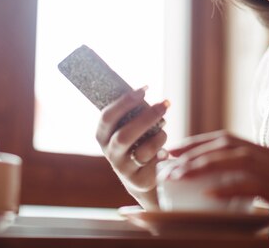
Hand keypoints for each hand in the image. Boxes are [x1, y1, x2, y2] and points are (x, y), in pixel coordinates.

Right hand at [96, 86, 169, 209]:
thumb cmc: (135, 143)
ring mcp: (123, 168)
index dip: (125, 102)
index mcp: (103, 135)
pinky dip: (162, 153)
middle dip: (147, 118)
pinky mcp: (138, 180)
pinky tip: (165, 152)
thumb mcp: (127, 128)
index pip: (108, 117)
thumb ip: (131, 114)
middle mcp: (110, 152)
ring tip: (164, 130)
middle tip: (164, 104)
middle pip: (125, 135)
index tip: (144, 89)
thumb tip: (144, 90)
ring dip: (158, 137)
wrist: (138, 177)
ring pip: (142, 152)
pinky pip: (154, 164)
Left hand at [168, 131, 268, 234]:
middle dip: (192, 151)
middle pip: (225, 145)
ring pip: (233, 161)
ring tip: (178, 175)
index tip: (176, 150)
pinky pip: (253, 186)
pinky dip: (228, 189)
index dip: (199, 143)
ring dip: (202, 166)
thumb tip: (242, 195)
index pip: (228, 140)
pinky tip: (209, 195)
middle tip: (167, 161)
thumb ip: (264, 185)